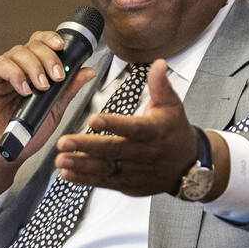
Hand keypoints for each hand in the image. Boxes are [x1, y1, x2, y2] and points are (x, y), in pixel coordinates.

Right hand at [0, 30, 96, 202]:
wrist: (7, 152)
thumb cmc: (28, 132)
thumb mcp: (55, 110)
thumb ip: (69, 90)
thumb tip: (88, 71)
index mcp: (35, 70)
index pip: (42, 43)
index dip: (52, 39)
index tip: (63, 47)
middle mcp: (19, 68)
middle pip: (32, 45)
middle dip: (49, 57)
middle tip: (58, 76)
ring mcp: (3, 74)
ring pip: (18, 52)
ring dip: (34, 67)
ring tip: (42, 87)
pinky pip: (1, 66)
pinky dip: (16, 75)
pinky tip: (24, 90)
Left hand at [53, 60, 228, 196]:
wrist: (188, 165)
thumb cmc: (176, 132)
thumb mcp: (172, 105)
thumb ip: (160, 85)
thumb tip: (158, 63)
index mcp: (154, 131)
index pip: (132, 127)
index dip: (112, 124)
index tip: (92, 119)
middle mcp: (144, 153)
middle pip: (113, 150)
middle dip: (86, 146)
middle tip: (63, 142)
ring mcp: (136, 171)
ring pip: (106, 168)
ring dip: (81, 164)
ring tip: (60, 159)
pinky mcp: (129, 184)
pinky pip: (105, 182)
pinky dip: (86, 179)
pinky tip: (68, 174)